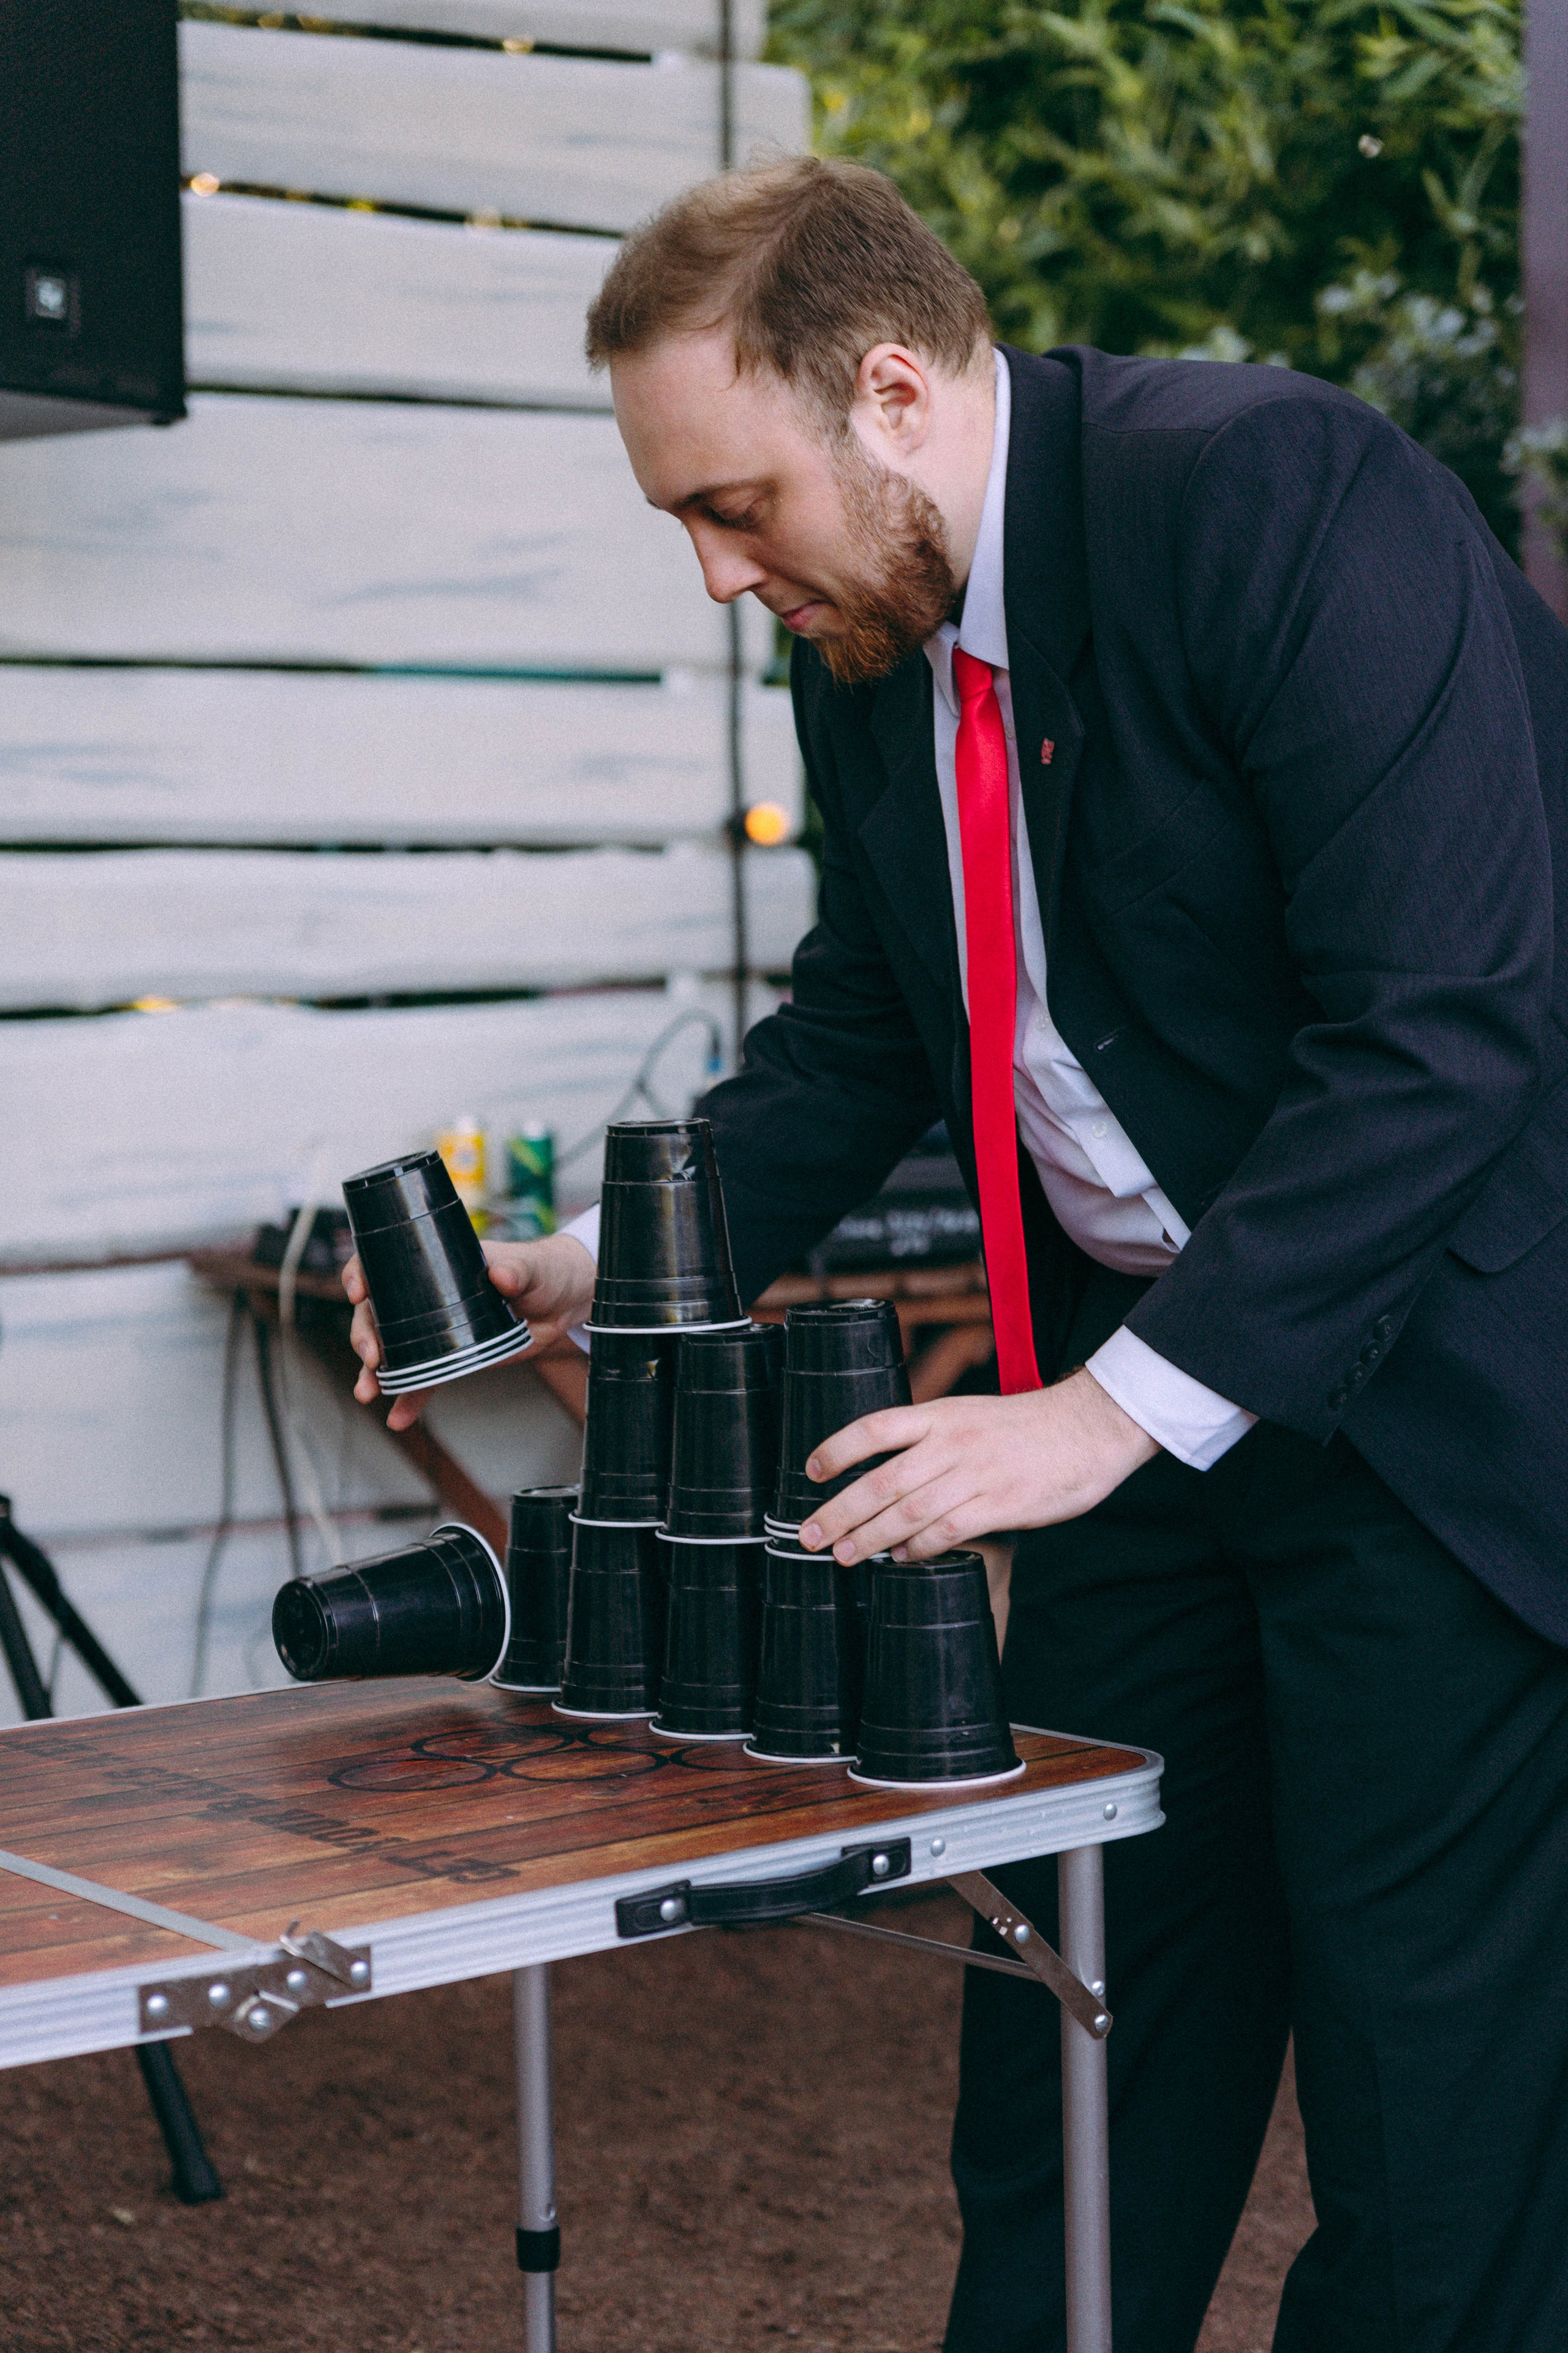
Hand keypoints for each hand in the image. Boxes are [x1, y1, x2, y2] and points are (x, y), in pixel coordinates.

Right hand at [344, 1230, 596, 1430]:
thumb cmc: (541, 1272)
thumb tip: (502, 1276)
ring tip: (367, 1392)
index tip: (359, 1292)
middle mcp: (426, 1298)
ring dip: (374, 1372)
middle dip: (364, 1334)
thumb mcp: (529, 1267)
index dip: (362, 1274)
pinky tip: (397, 1418)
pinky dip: (410, 1399)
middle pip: (378, 1313)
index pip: (385, 1264)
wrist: (562, 1303)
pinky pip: (425, 1381)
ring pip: (393, 1351)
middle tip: (371, 1355)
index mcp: (435, 1265)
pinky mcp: (453, 1358)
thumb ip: (516, 1270)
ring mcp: (436, 1330)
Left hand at [797, 1370, 1158, 1563]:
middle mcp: (953, 1442)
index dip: (838, 1448)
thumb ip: (934, 1436)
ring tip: (843, 1556)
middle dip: (840, 1510)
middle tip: (809, 1535)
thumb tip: (889, 1469)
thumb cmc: (1030, 1427)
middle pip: (881, 1479)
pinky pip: (949, 1531)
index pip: (876, 1427)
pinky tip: (901, 1560)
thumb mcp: (973, 1414)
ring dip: (869, 1537)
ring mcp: (977, 1474)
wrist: (1090, 1428)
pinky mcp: (1002, 1504)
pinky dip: (919, 1549)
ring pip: (908, 1511)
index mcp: (943, 1414)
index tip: (811, 1469)